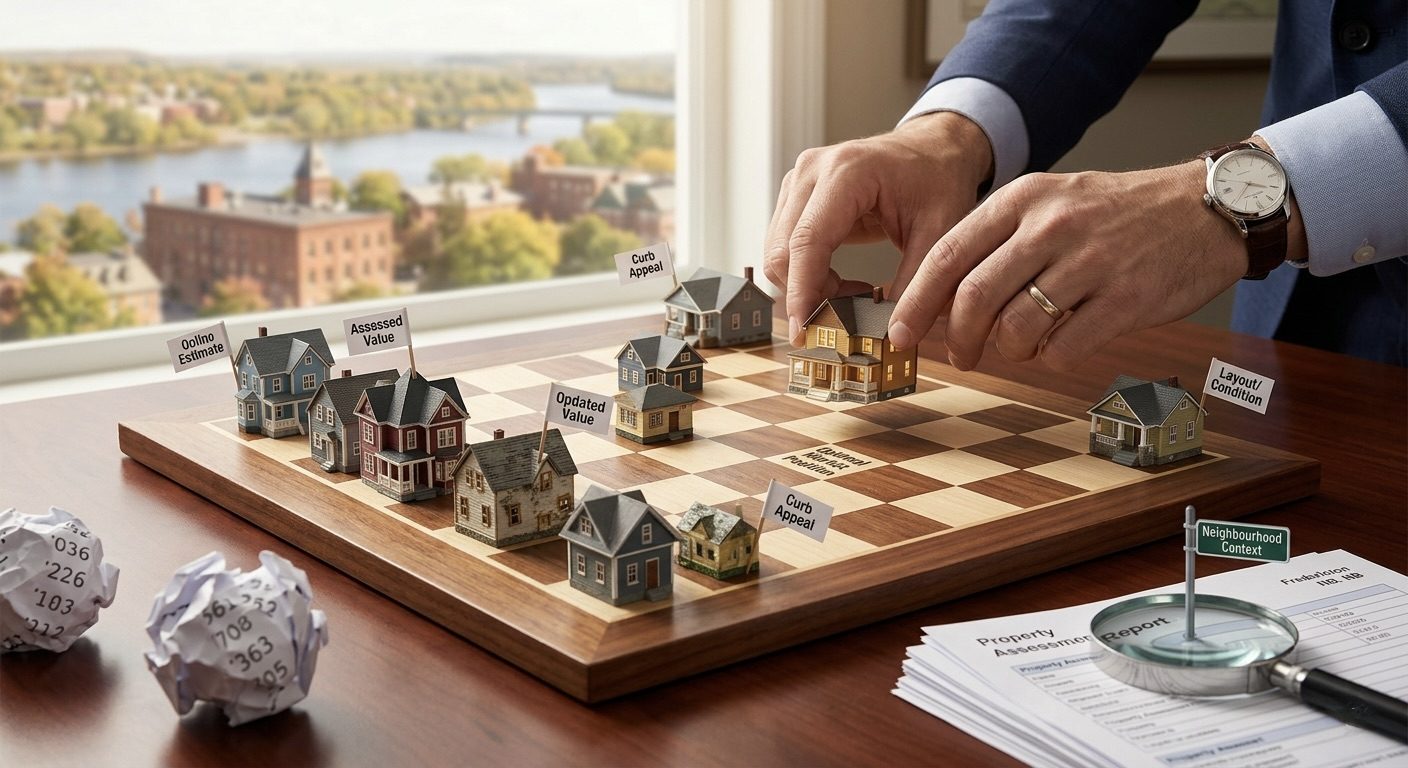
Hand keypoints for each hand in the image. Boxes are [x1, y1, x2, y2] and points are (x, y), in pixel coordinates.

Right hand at [763, 112, 992, 343]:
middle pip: (782, 251)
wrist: (931, 149)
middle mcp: (812, 171)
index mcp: (847, 172)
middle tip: (848, 316)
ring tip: (852, 294)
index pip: (807, 241)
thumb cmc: (937, 182)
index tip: (805, 331)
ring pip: (778, 253)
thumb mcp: (941, 233)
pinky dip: (806, 274)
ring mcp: (797, 181)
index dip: (802, 291)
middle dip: (807, 294)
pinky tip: (841, 280)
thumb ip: (916, 283)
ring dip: (807, 286)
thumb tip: (891, 333)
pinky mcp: (794, 196)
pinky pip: (784, 247)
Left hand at [888, 159, 1258, 370]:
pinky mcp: (1126, 298)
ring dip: (1008, 350)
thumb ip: (999, 243)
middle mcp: (1052, 225)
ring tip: (1020, 347)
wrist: (1205, 207)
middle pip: (974, 298)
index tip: (900, 333)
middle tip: (960, 356)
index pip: (948, 255)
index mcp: (1024, 198)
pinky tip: (1057, 347)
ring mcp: (1091, 261)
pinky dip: (1049, 358)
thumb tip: (941, 300)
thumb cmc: (1117, 214)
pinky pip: (1063, 347)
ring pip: (1016, 327)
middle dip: (956, 339)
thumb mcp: (1052, 204)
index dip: (916, 301)